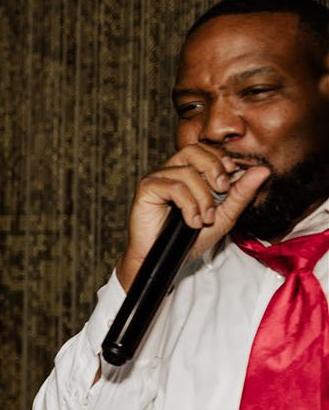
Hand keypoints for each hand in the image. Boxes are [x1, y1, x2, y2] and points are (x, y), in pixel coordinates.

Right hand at [117, 145, 268, 287]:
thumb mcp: (225, 216)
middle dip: (214, 168)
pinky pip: (174, 187)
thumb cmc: (190, 238)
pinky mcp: (147, 189)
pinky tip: (192, 222)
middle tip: (223, 190)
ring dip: (203, 198)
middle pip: (194, 150)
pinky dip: (189, 206)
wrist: (167, 260)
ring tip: (206, 219)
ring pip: (187, 172)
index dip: (221, 160)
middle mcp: (171, 171)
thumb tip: (263, 170)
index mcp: (188, 171)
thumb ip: (242, 193)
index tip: (231, 180)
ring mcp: (157, 178)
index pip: (207, 149)